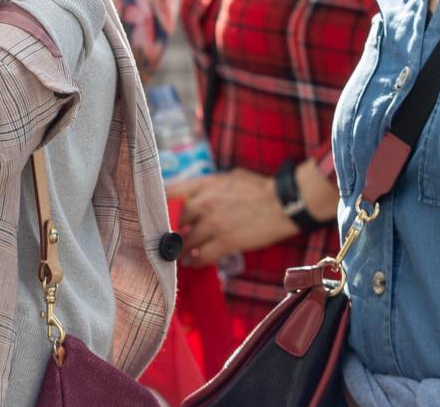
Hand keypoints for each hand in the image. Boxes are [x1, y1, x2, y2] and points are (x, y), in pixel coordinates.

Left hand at [167, 170, 295, 266]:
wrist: (283, 203)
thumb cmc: (259, 188)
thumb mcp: (229, 177)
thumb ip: (209, 186)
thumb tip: (195, 195)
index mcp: (205, 184)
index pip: (170, 192)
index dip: (159, 205)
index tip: (156, 214)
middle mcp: (205, 203)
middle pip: (173, 221)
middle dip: (169, 231)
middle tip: (167, 239)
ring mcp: (214, 224)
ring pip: (185, 242)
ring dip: (180, 250)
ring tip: (178, 255)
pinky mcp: (225, 242)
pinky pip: (201, 256)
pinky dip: (195, 261)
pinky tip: (194, 262)